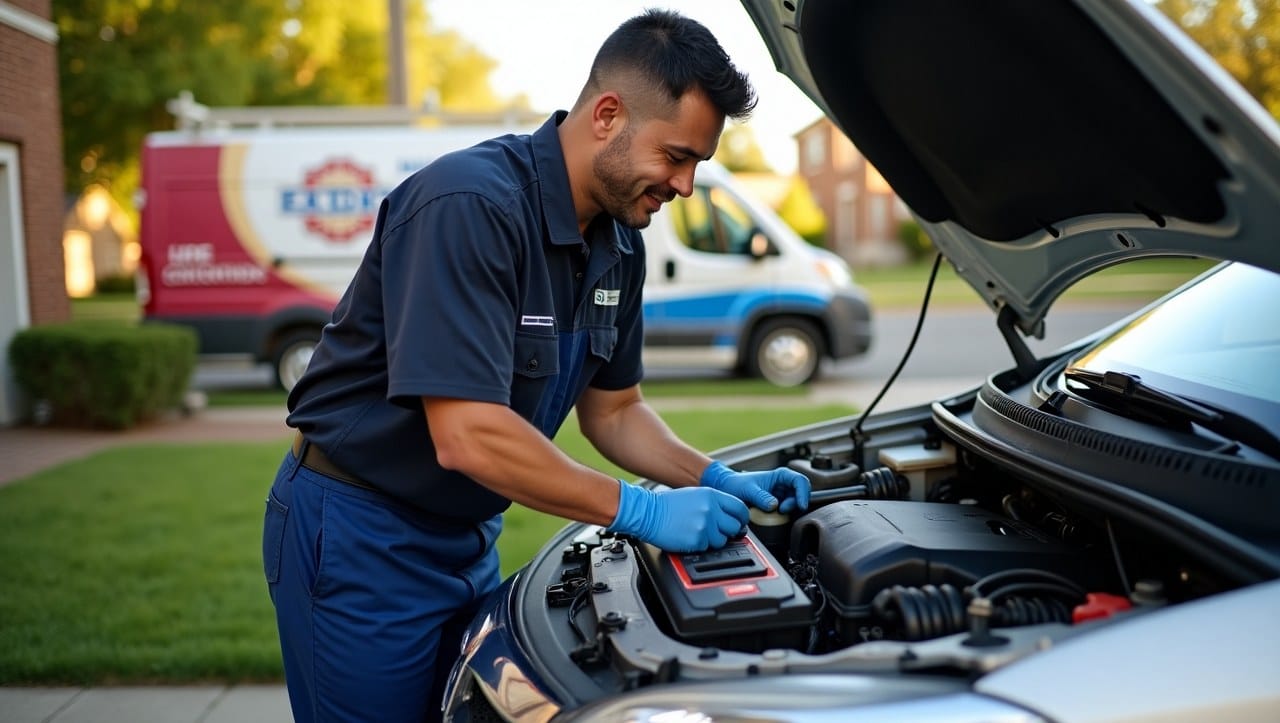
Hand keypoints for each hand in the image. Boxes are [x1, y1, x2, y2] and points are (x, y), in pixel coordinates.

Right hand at [607, 481, 748, 551]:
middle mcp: (711, 510)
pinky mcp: (696, 540)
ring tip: (700, 532)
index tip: (738, 522)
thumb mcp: (695, 494)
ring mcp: (704, 526)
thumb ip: (715, 503)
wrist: (648, 513)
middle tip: (717, 530)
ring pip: (723, 540)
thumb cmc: (668, 505)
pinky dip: (701, 545)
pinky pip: (708, 548)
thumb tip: (731, 515)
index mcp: (712, 495)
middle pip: (735, 526)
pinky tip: (691, 537)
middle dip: (728, 530)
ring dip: (714, 539)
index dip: (741, 518)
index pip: (740, 508)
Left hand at [700, 461, 810, 513]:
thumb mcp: (748, 490)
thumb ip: (760, 497)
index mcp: (779, 475)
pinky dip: (783, 516)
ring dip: (789, 510)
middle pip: (801, 493)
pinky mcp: (776, 507)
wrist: (726, 489)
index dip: (803, 492)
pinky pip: (786, 512)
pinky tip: (773, 517)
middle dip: (796, 503)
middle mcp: (782, 485)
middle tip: (783, 510)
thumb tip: (774, 505)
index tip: (800, 504)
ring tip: (775, 513)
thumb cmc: (736, 484)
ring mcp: (780, 496)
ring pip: (794, 504)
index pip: (799, 480)